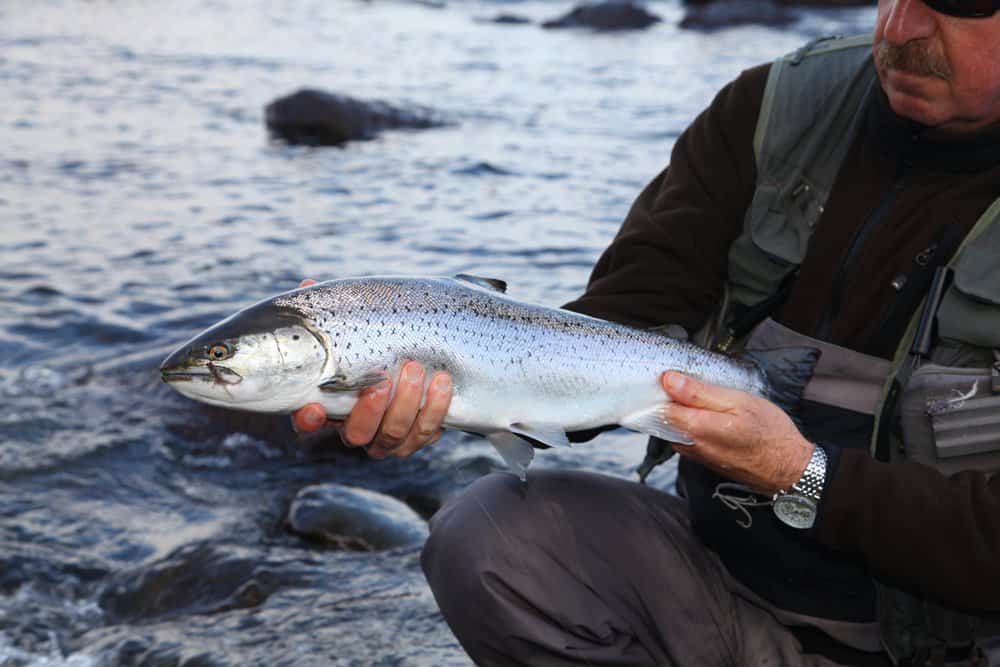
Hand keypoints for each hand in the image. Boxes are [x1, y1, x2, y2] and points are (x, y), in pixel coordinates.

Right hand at [291, 279, 452, 458]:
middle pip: (357, 434)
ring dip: (406, 404)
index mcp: (331, 404)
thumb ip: (332, 313)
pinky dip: (435, 408)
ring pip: (394, 435)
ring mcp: (387, 437)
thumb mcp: (355, 326)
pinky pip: (426, 433)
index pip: (309, 422)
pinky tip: (442, 382)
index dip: (309, 420)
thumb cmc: (376, 342)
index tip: (314, 407)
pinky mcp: (417, 436)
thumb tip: (308, 286)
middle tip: (382, 381)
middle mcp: (357, 427)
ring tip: (417, 369)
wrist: (422, 358)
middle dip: (370, 410)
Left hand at [661, 371, 813, 495]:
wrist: (788, 468)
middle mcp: (690, 445)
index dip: (664, 389)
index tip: (675, 377)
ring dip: (682, 412)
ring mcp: (695, 454)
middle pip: (663, 417)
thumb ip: (699, 392)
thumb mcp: (738, 401)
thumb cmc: (769, 434)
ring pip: (674, 427)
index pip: (659, 406)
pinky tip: (711, 417)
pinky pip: (685, 437)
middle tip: (694, 387)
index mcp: (696, 428)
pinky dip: (691, 424)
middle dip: (671, 400)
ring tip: (706, 401)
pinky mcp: (702, 459)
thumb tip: (669, 381)